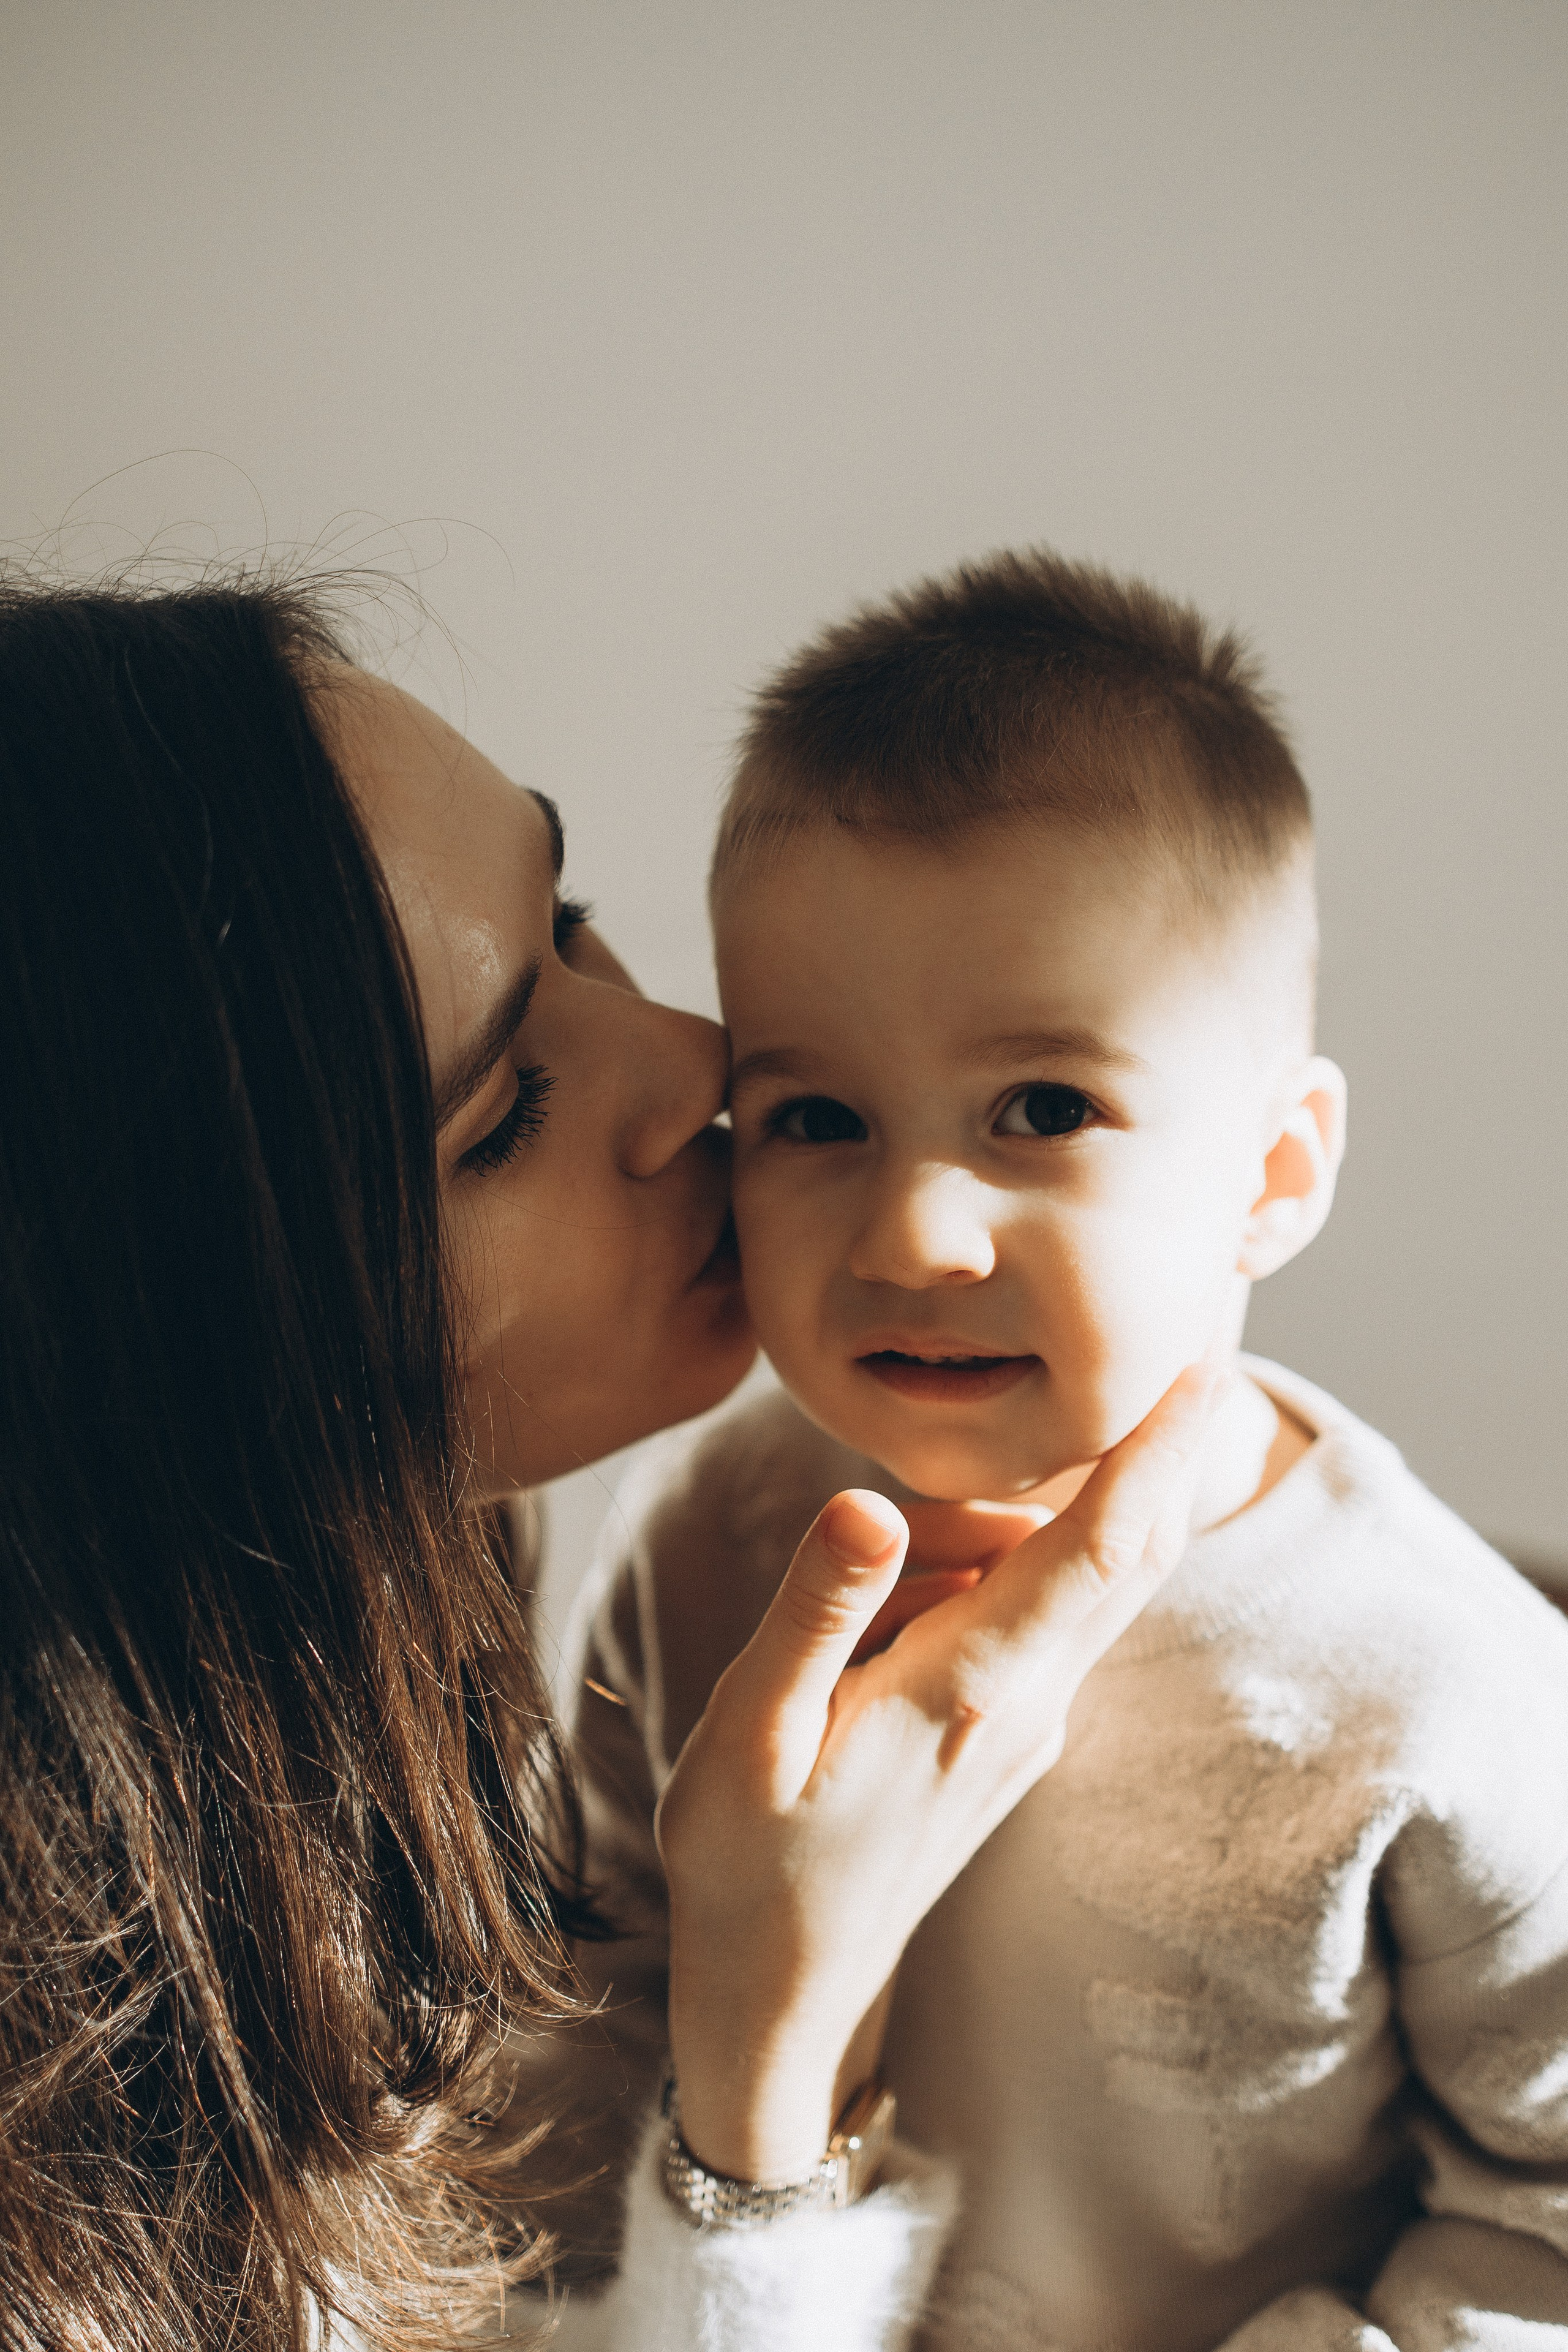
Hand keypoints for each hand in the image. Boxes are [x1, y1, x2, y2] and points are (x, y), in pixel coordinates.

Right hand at [654, 1361, 1220, 2182]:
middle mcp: (1027, 1702)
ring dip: (1039, 1513)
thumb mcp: (750, 1734)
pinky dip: (1016, 1562)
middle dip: (1166, 1447)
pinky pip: (1039, 1617)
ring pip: (1078, 1580)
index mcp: (971, 1690)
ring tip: (917, 1540)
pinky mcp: (1011, 1733)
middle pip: (1128, 1551)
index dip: (1157, 1448)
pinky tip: (924, 1580)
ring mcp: (1029, 1723)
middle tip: (1194, 1341)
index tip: (1204, 1363)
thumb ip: (815, 1612)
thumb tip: (871, 1501)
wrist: (783, 1990)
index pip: (1096, 1547)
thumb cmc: (747, 1861)